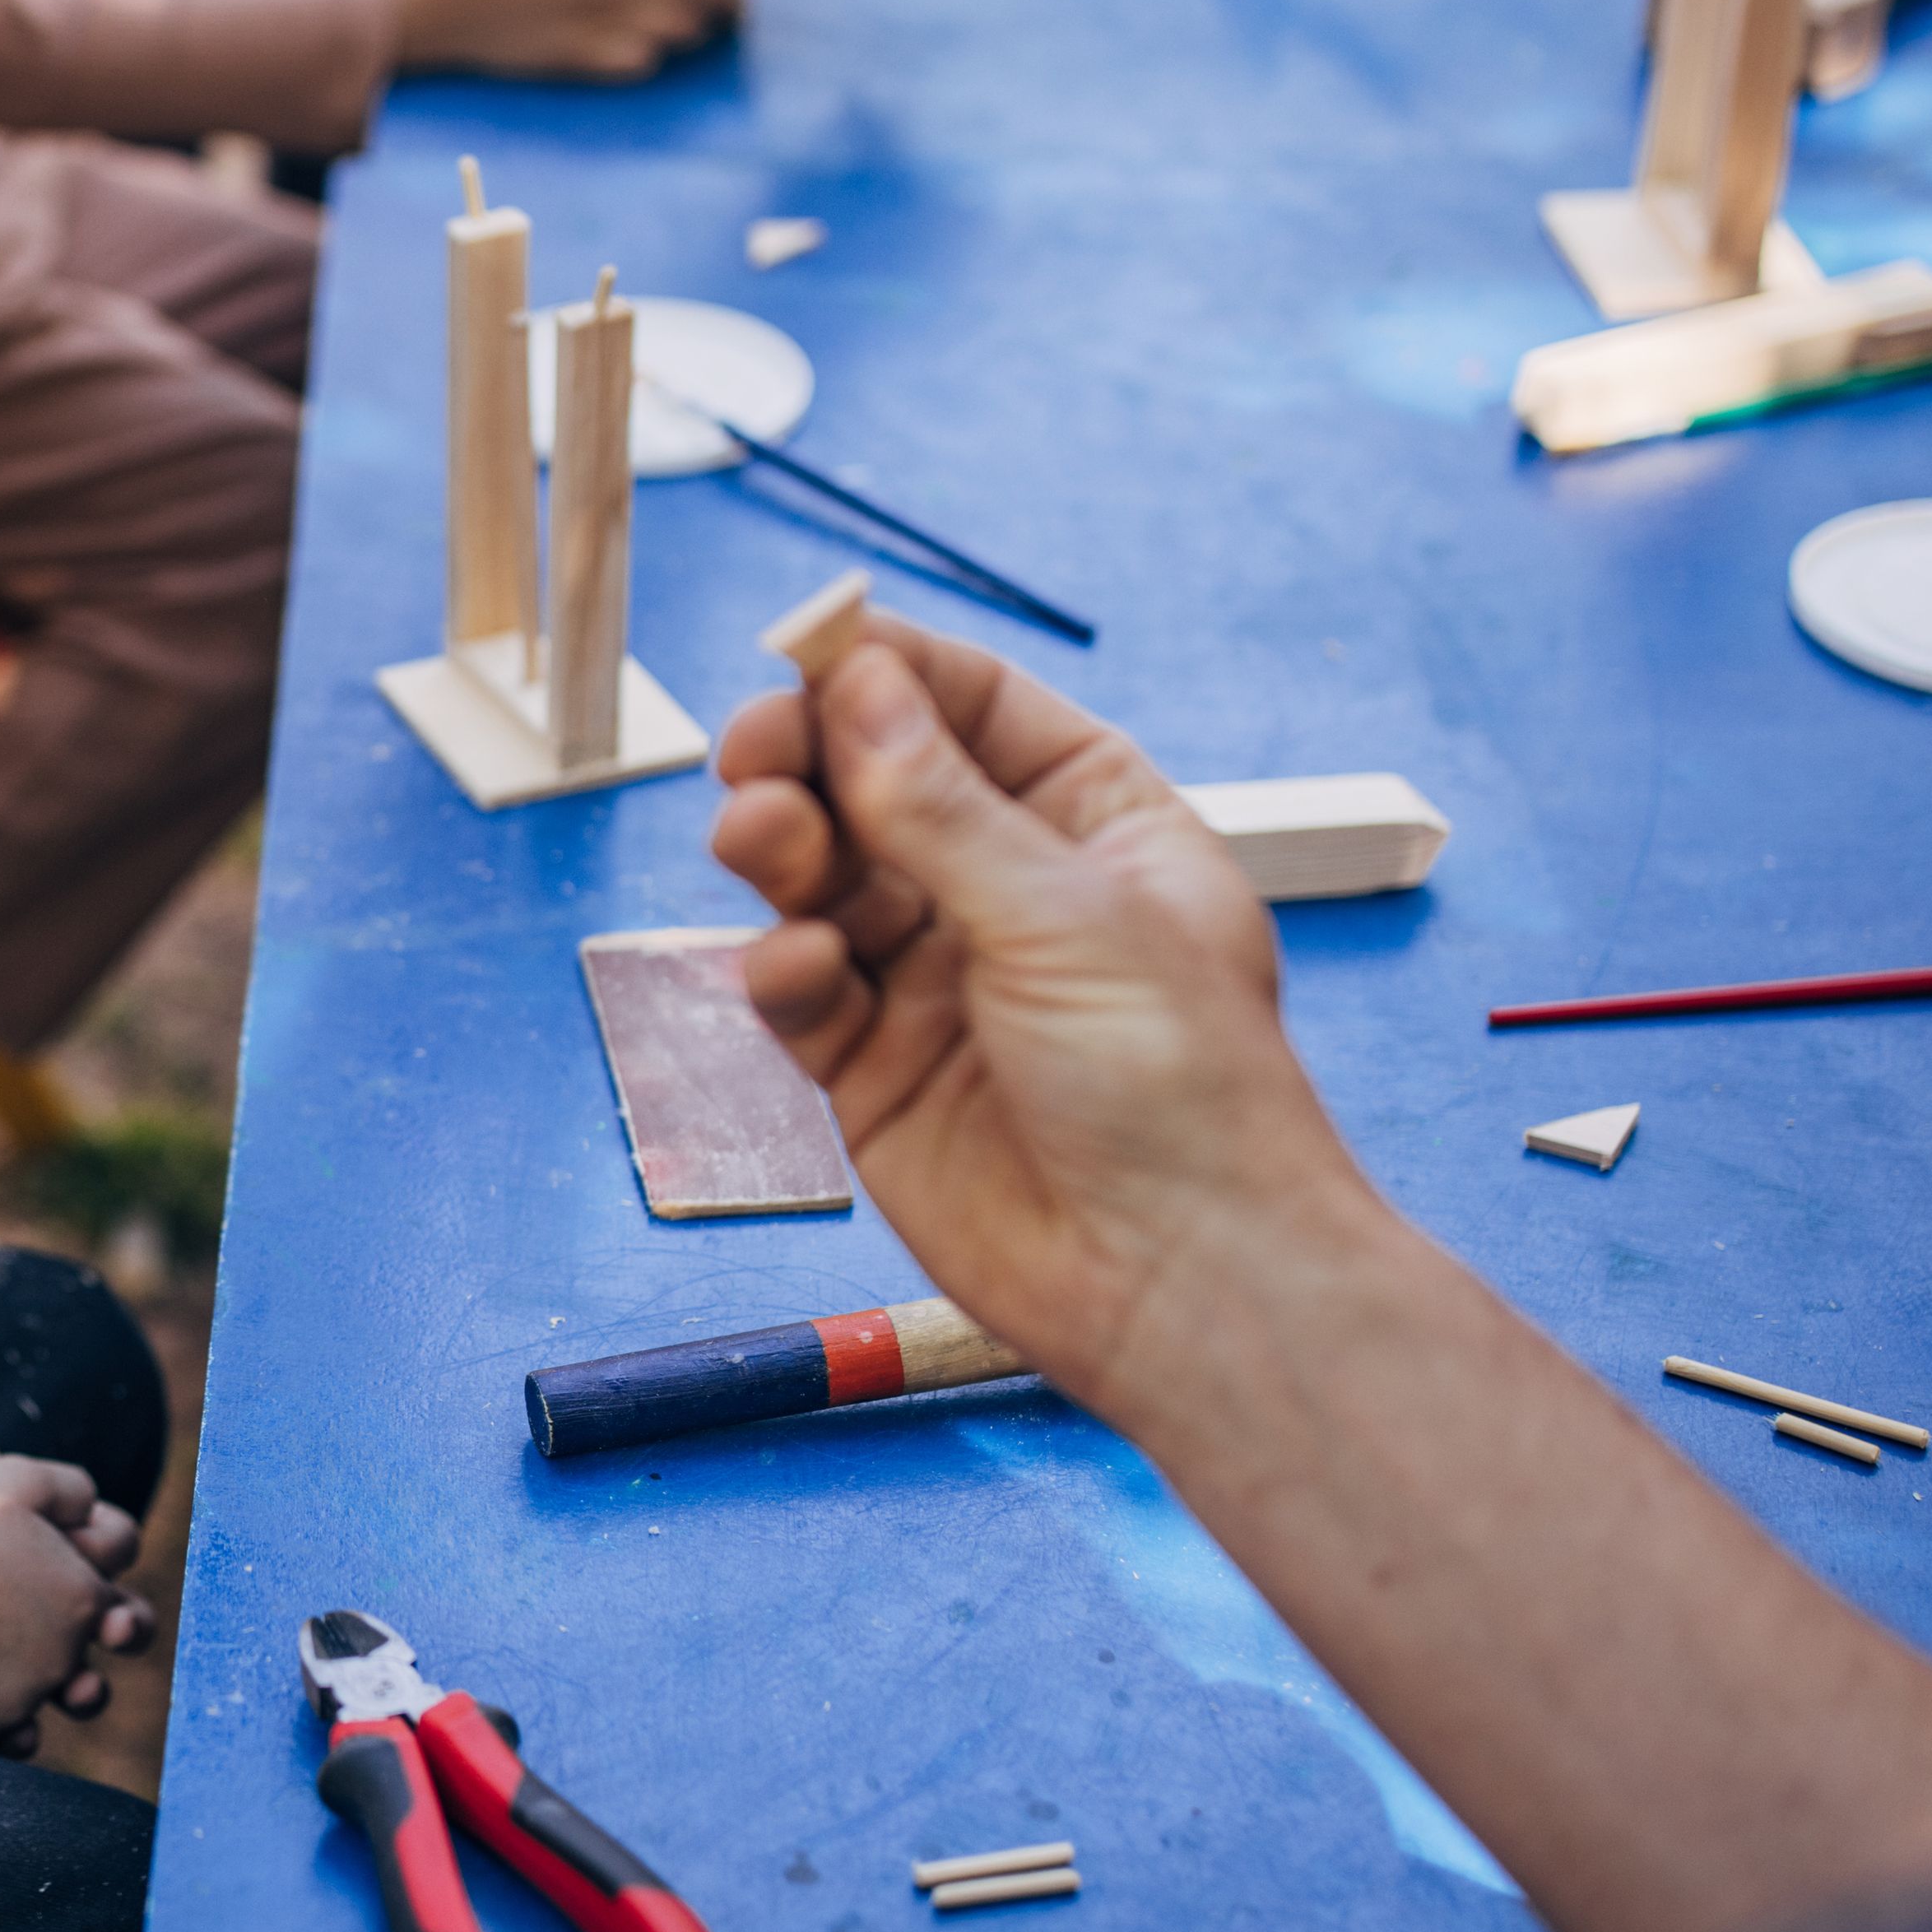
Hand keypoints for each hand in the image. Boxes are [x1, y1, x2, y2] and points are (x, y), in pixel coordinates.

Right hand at [706, 625, 1386, 1411]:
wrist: (1177, 1279)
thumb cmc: (1179, 1088)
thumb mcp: (1066, 916)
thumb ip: (941, 806)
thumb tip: (860, 685)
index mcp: (1091, 822)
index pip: (971, 709)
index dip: (886, 673)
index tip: (806, 651)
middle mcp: (1005, 889)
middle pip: (873, 783)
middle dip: (806, 758)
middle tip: (753, 752)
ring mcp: (934, 978)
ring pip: (820, 877)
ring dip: (779, 848)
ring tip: (760, 840)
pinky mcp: (874, 1068)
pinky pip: (800, 988)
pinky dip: (782, 967)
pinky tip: (801, 970)